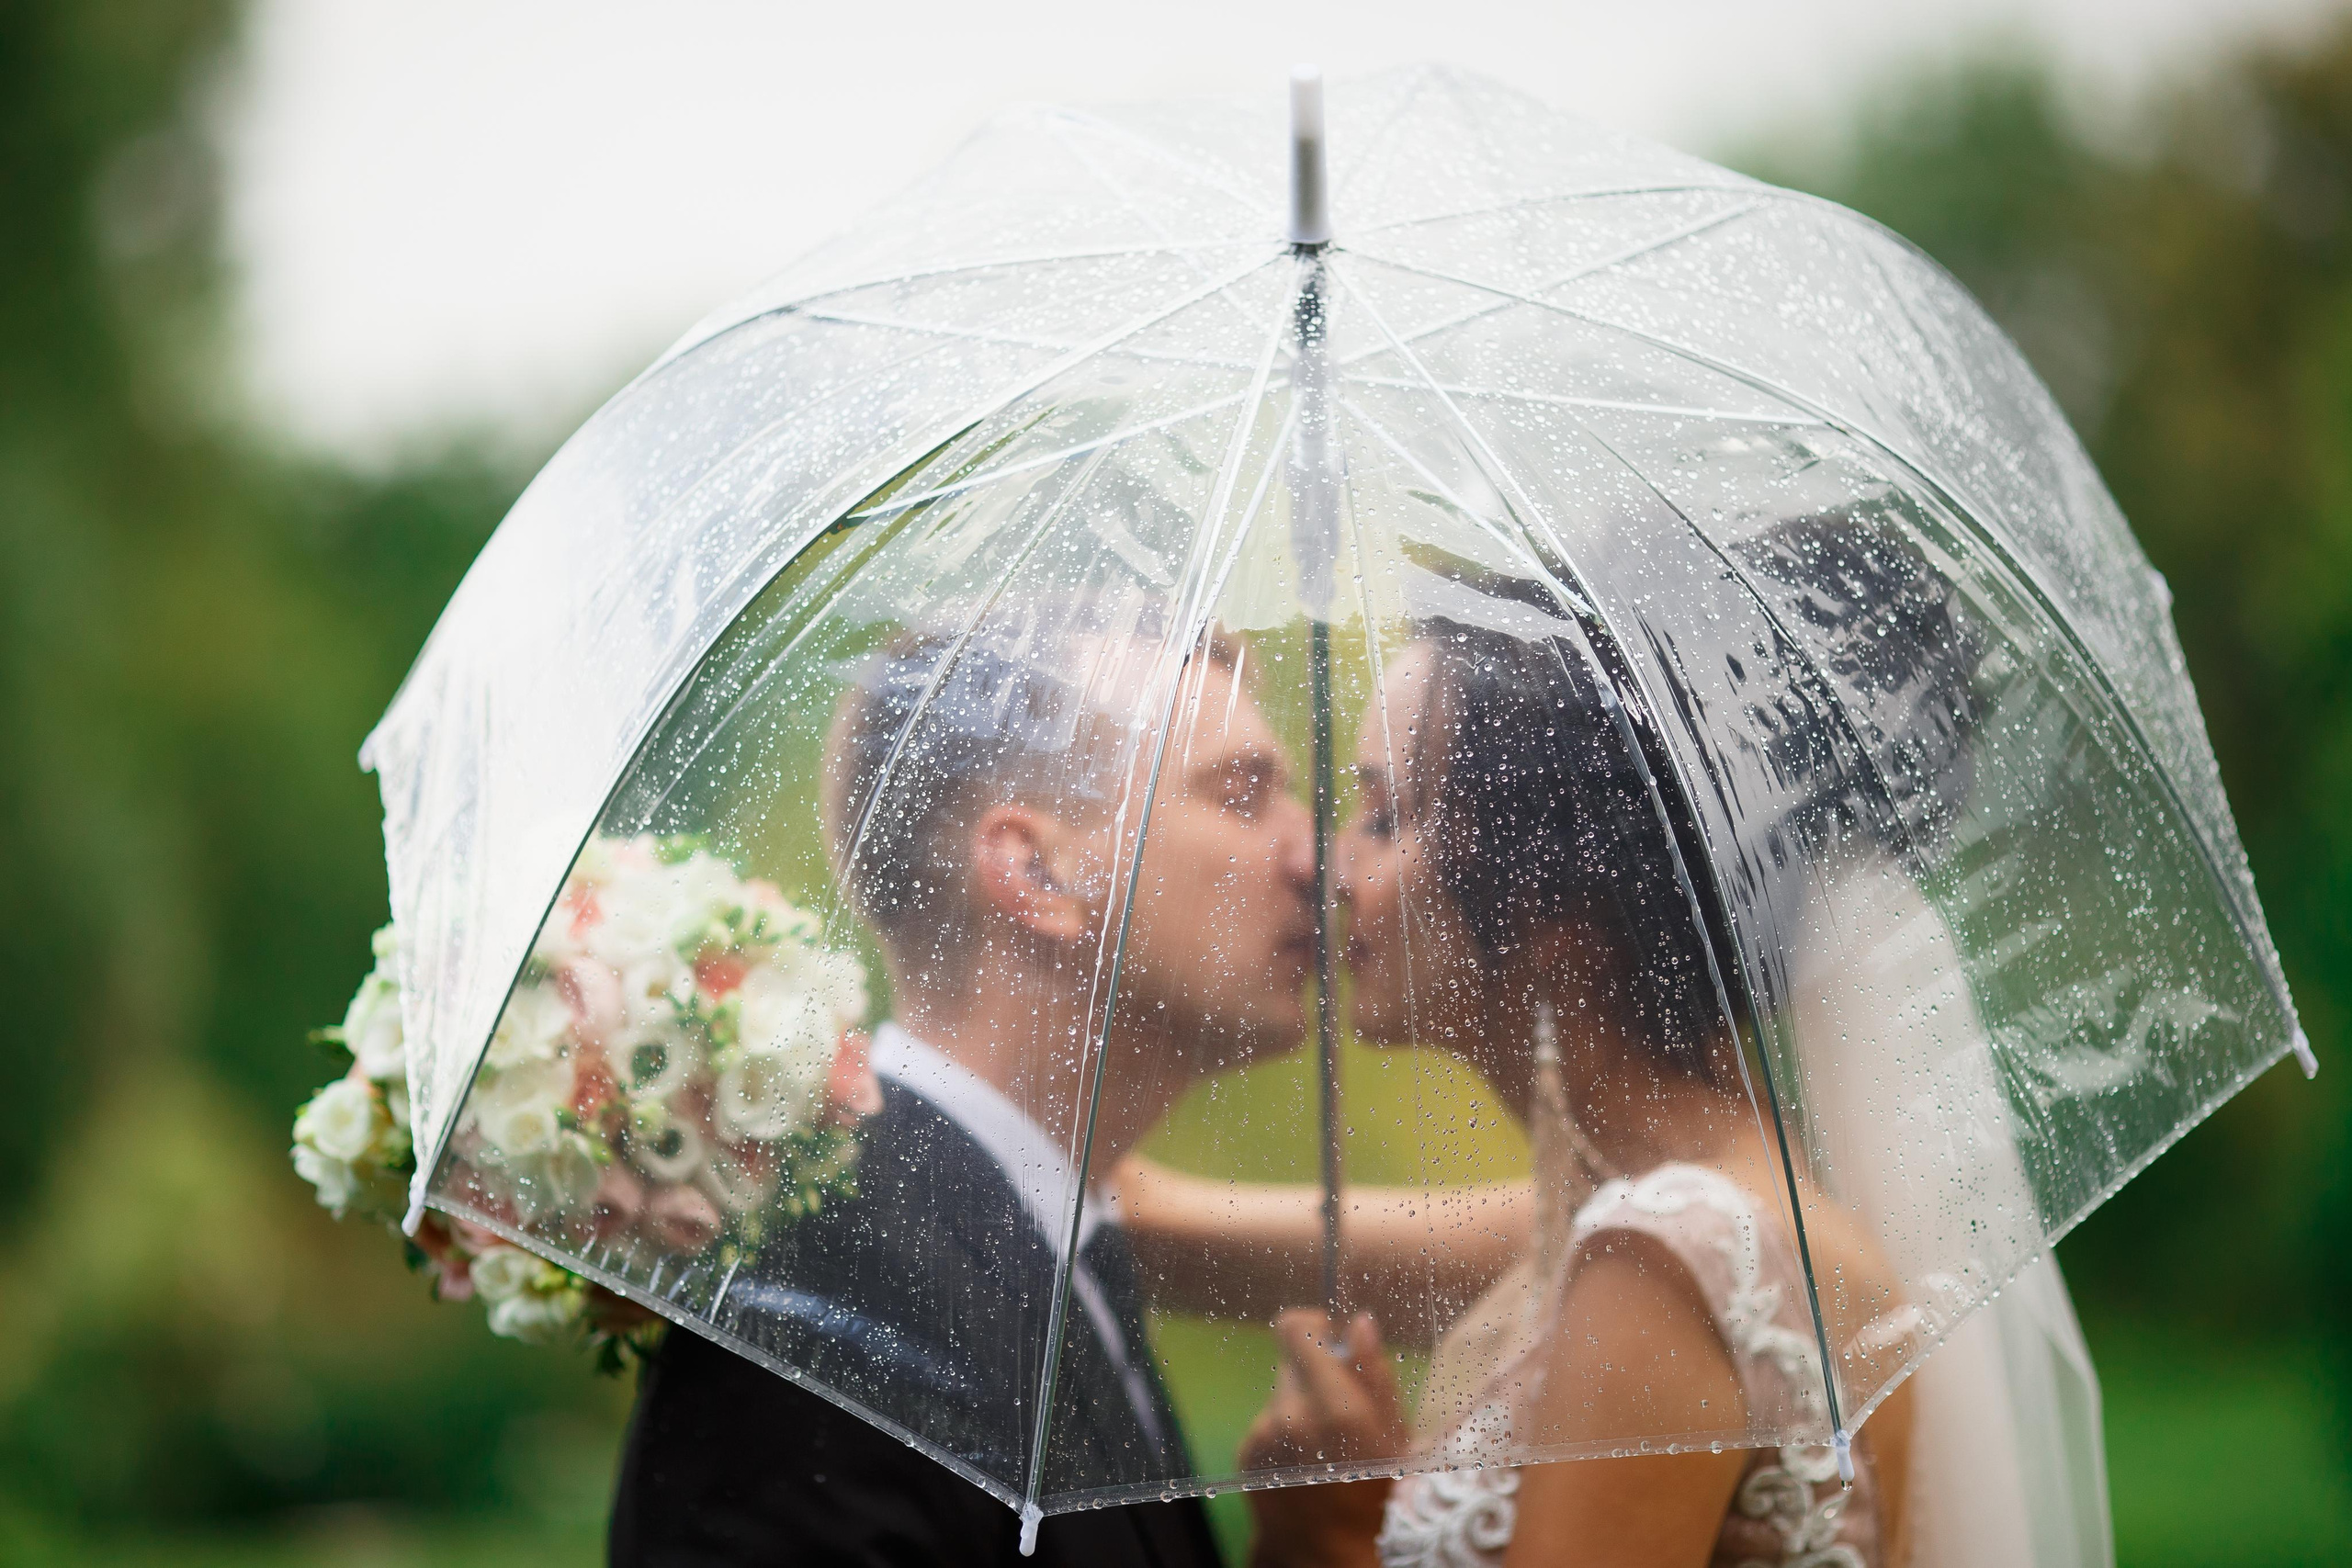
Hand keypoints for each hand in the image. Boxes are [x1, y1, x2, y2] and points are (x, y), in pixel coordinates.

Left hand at [1241, 1311, 1405, 1567]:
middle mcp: (1290, 1414)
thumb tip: (1359, 1322)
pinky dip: (1284, 1431)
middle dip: (1316, 1374)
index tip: (1331, 1336)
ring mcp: (1262, 1433)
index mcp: (1334, 1406)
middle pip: (1291, 1361)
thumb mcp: (1394, 1436)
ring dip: (1300, 1405)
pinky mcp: (1247, 1450)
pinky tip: (1303, 1461)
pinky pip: (1267, 1420)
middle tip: (1341, 1408)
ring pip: (1281, 1393)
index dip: (1313, 1323)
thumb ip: (1375, 1374)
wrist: (1327, 1555)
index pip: (1296, 1328)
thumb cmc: (1376, 1495)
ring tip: (1324, 1445)